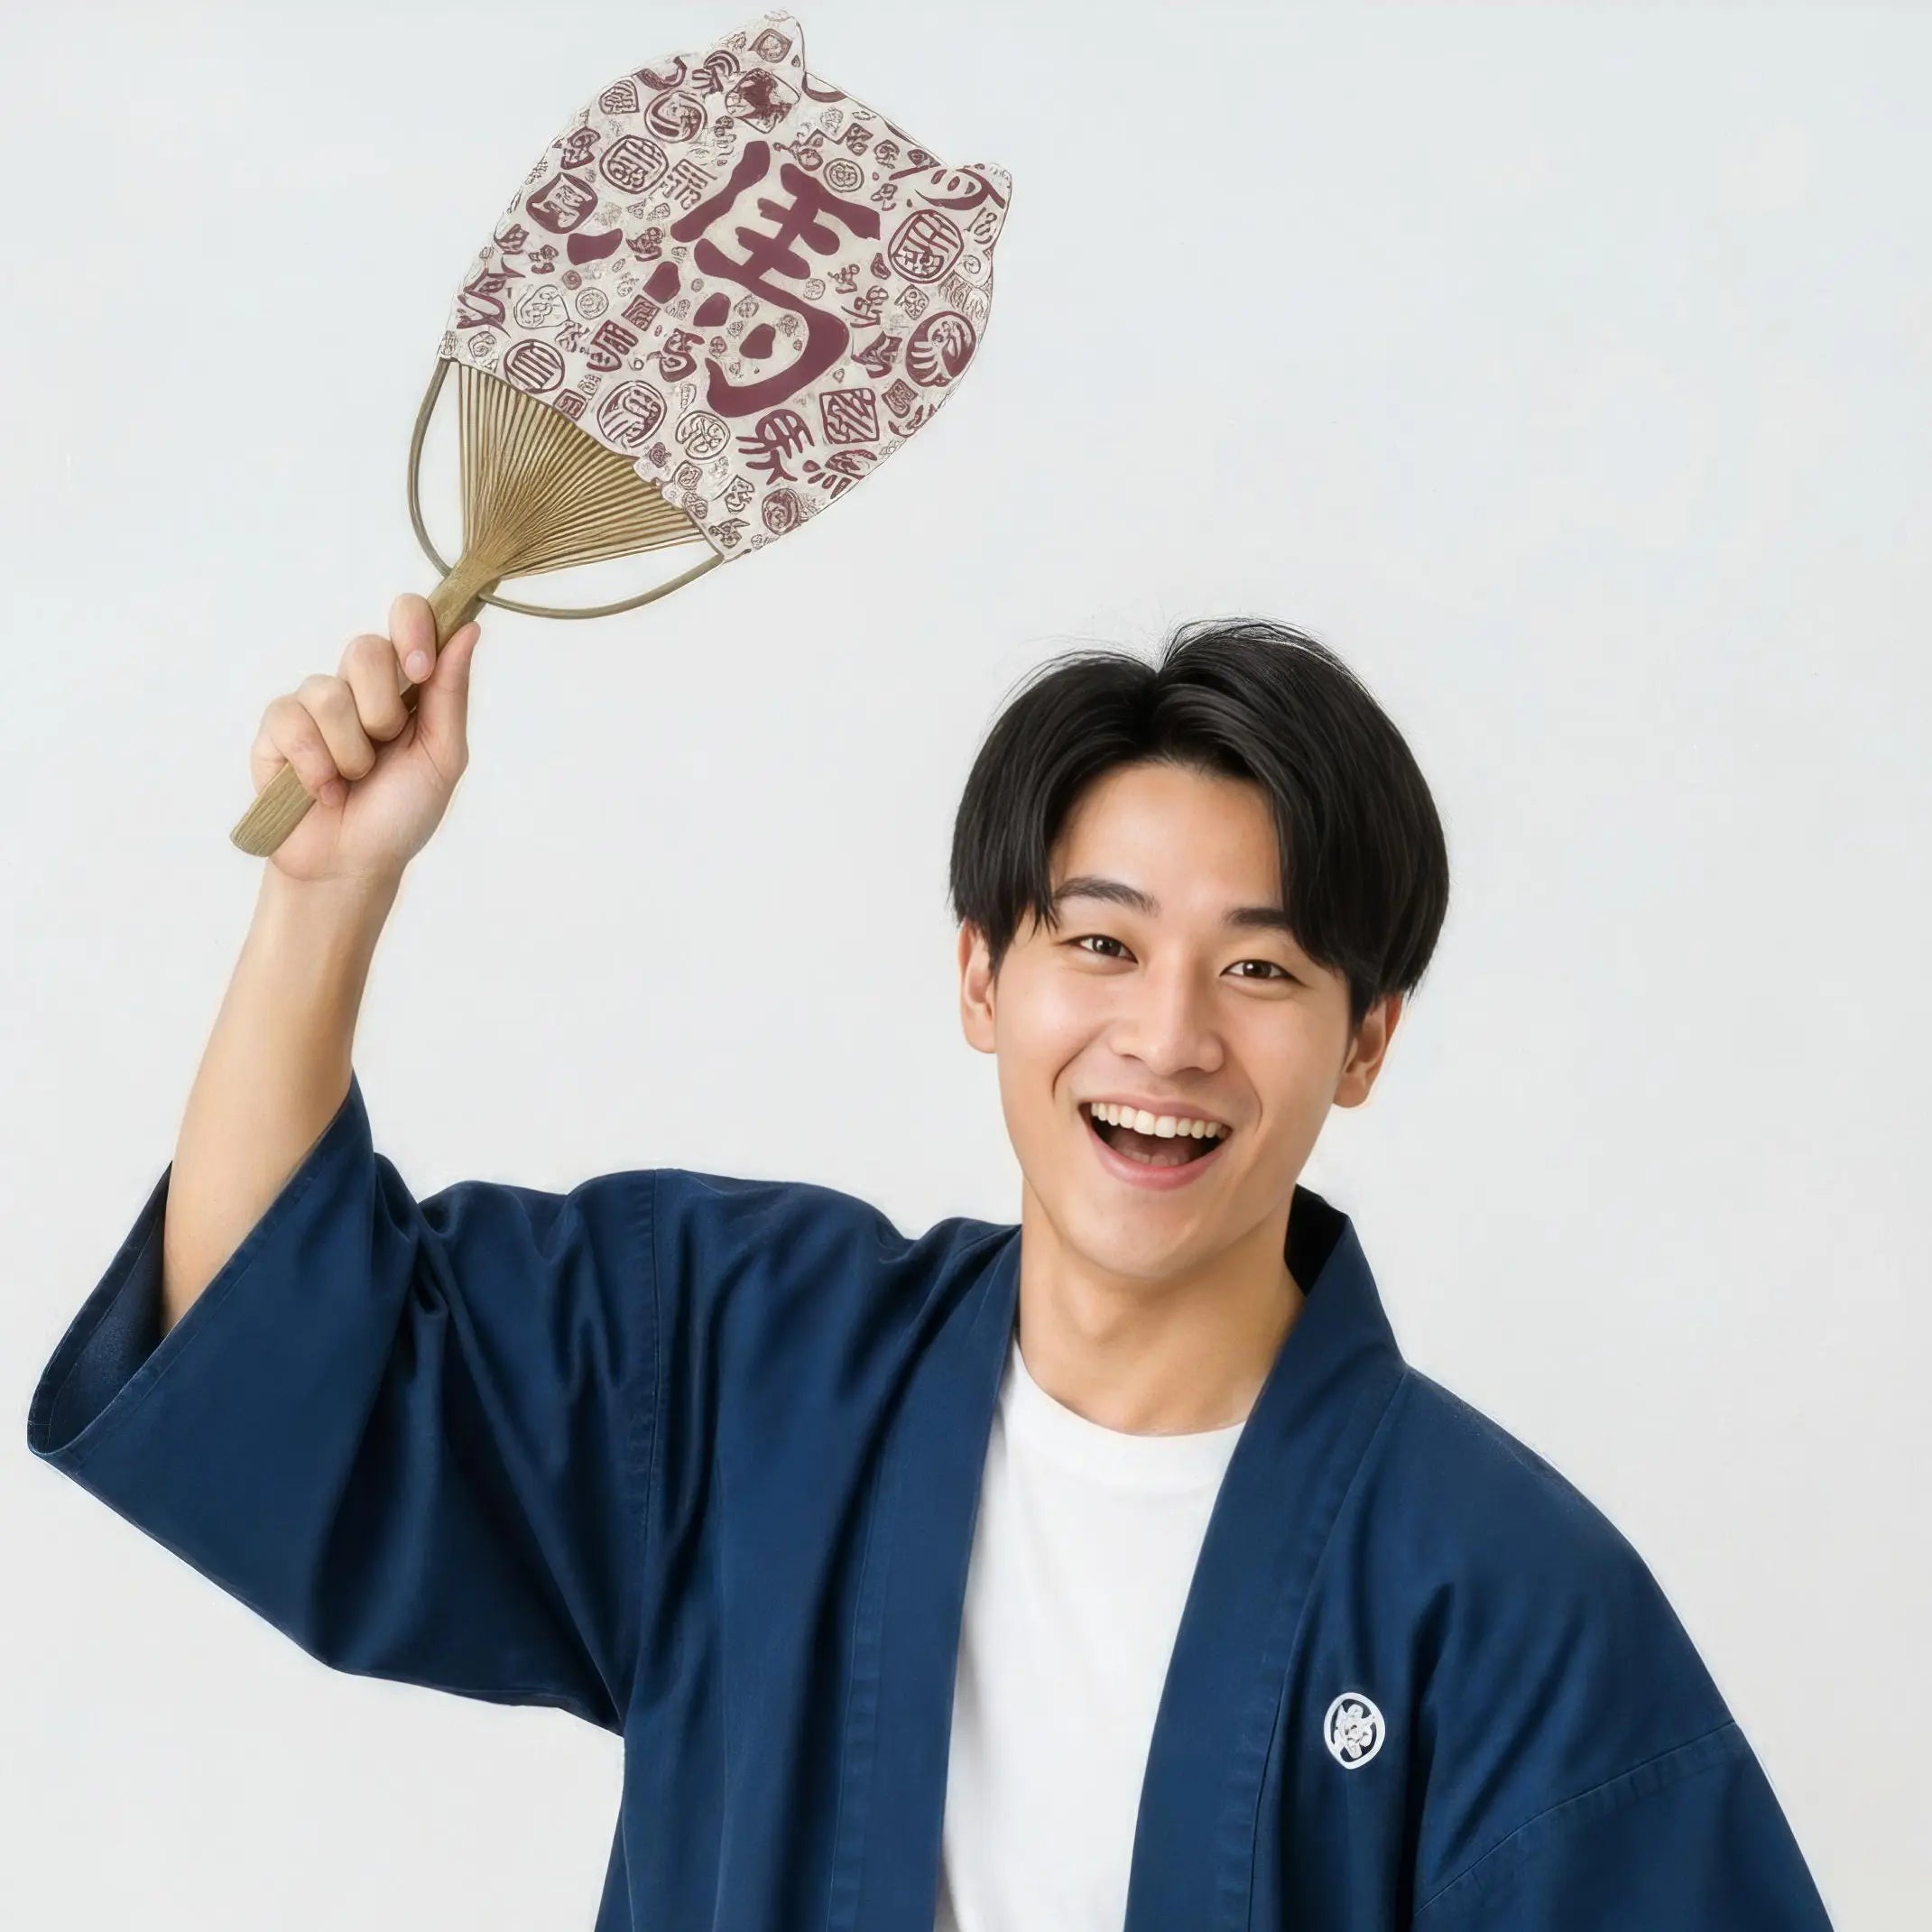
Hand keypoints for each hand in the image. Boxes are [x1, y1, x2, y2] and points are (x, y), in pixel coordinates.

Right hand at [250, 593, 482, 887]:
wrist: (354, 865)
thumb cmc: (401, 812)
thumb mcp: (442, 756)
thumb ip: (451, 693)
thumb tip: (469, 630)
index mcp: (405, 685)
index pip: (407, 617)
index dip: (413, 629)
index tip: (421, 669)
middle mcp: (357, 685)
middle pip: (365, 649)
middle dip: (383, 710)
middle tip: (385, 748)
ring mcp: (313, 704)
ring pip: (329, 692)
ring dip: (351, 751)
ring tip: (353, 780)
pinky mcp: (276, 730)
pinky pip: (292, 722)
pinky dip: (317, 767)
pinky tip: (324, 792)